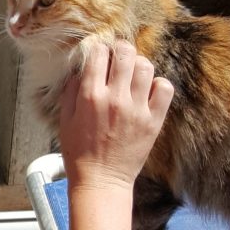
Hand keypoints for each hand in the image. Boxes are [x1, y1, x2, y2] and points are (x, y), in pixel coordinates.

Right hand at [57, 40, 172, 192]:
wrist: (101, 180)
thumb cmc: (79, 152)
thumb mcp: (64, 119)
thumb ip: (71, 90)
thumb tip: (81, 69)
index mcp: (90, 96)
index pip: (99, 54)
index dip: (99, 49)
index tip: (100, 56)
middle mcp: (115, 98)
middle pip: (125, 53)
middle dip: (121, 49)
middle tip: (119, 57)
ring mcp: (136, 109)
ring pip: (146, 66)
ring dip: (139, 64)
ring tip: (133, 74)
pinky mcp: (153, 121)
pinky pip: (164, 88)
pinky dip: (158, 84)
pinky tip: (148, 90)